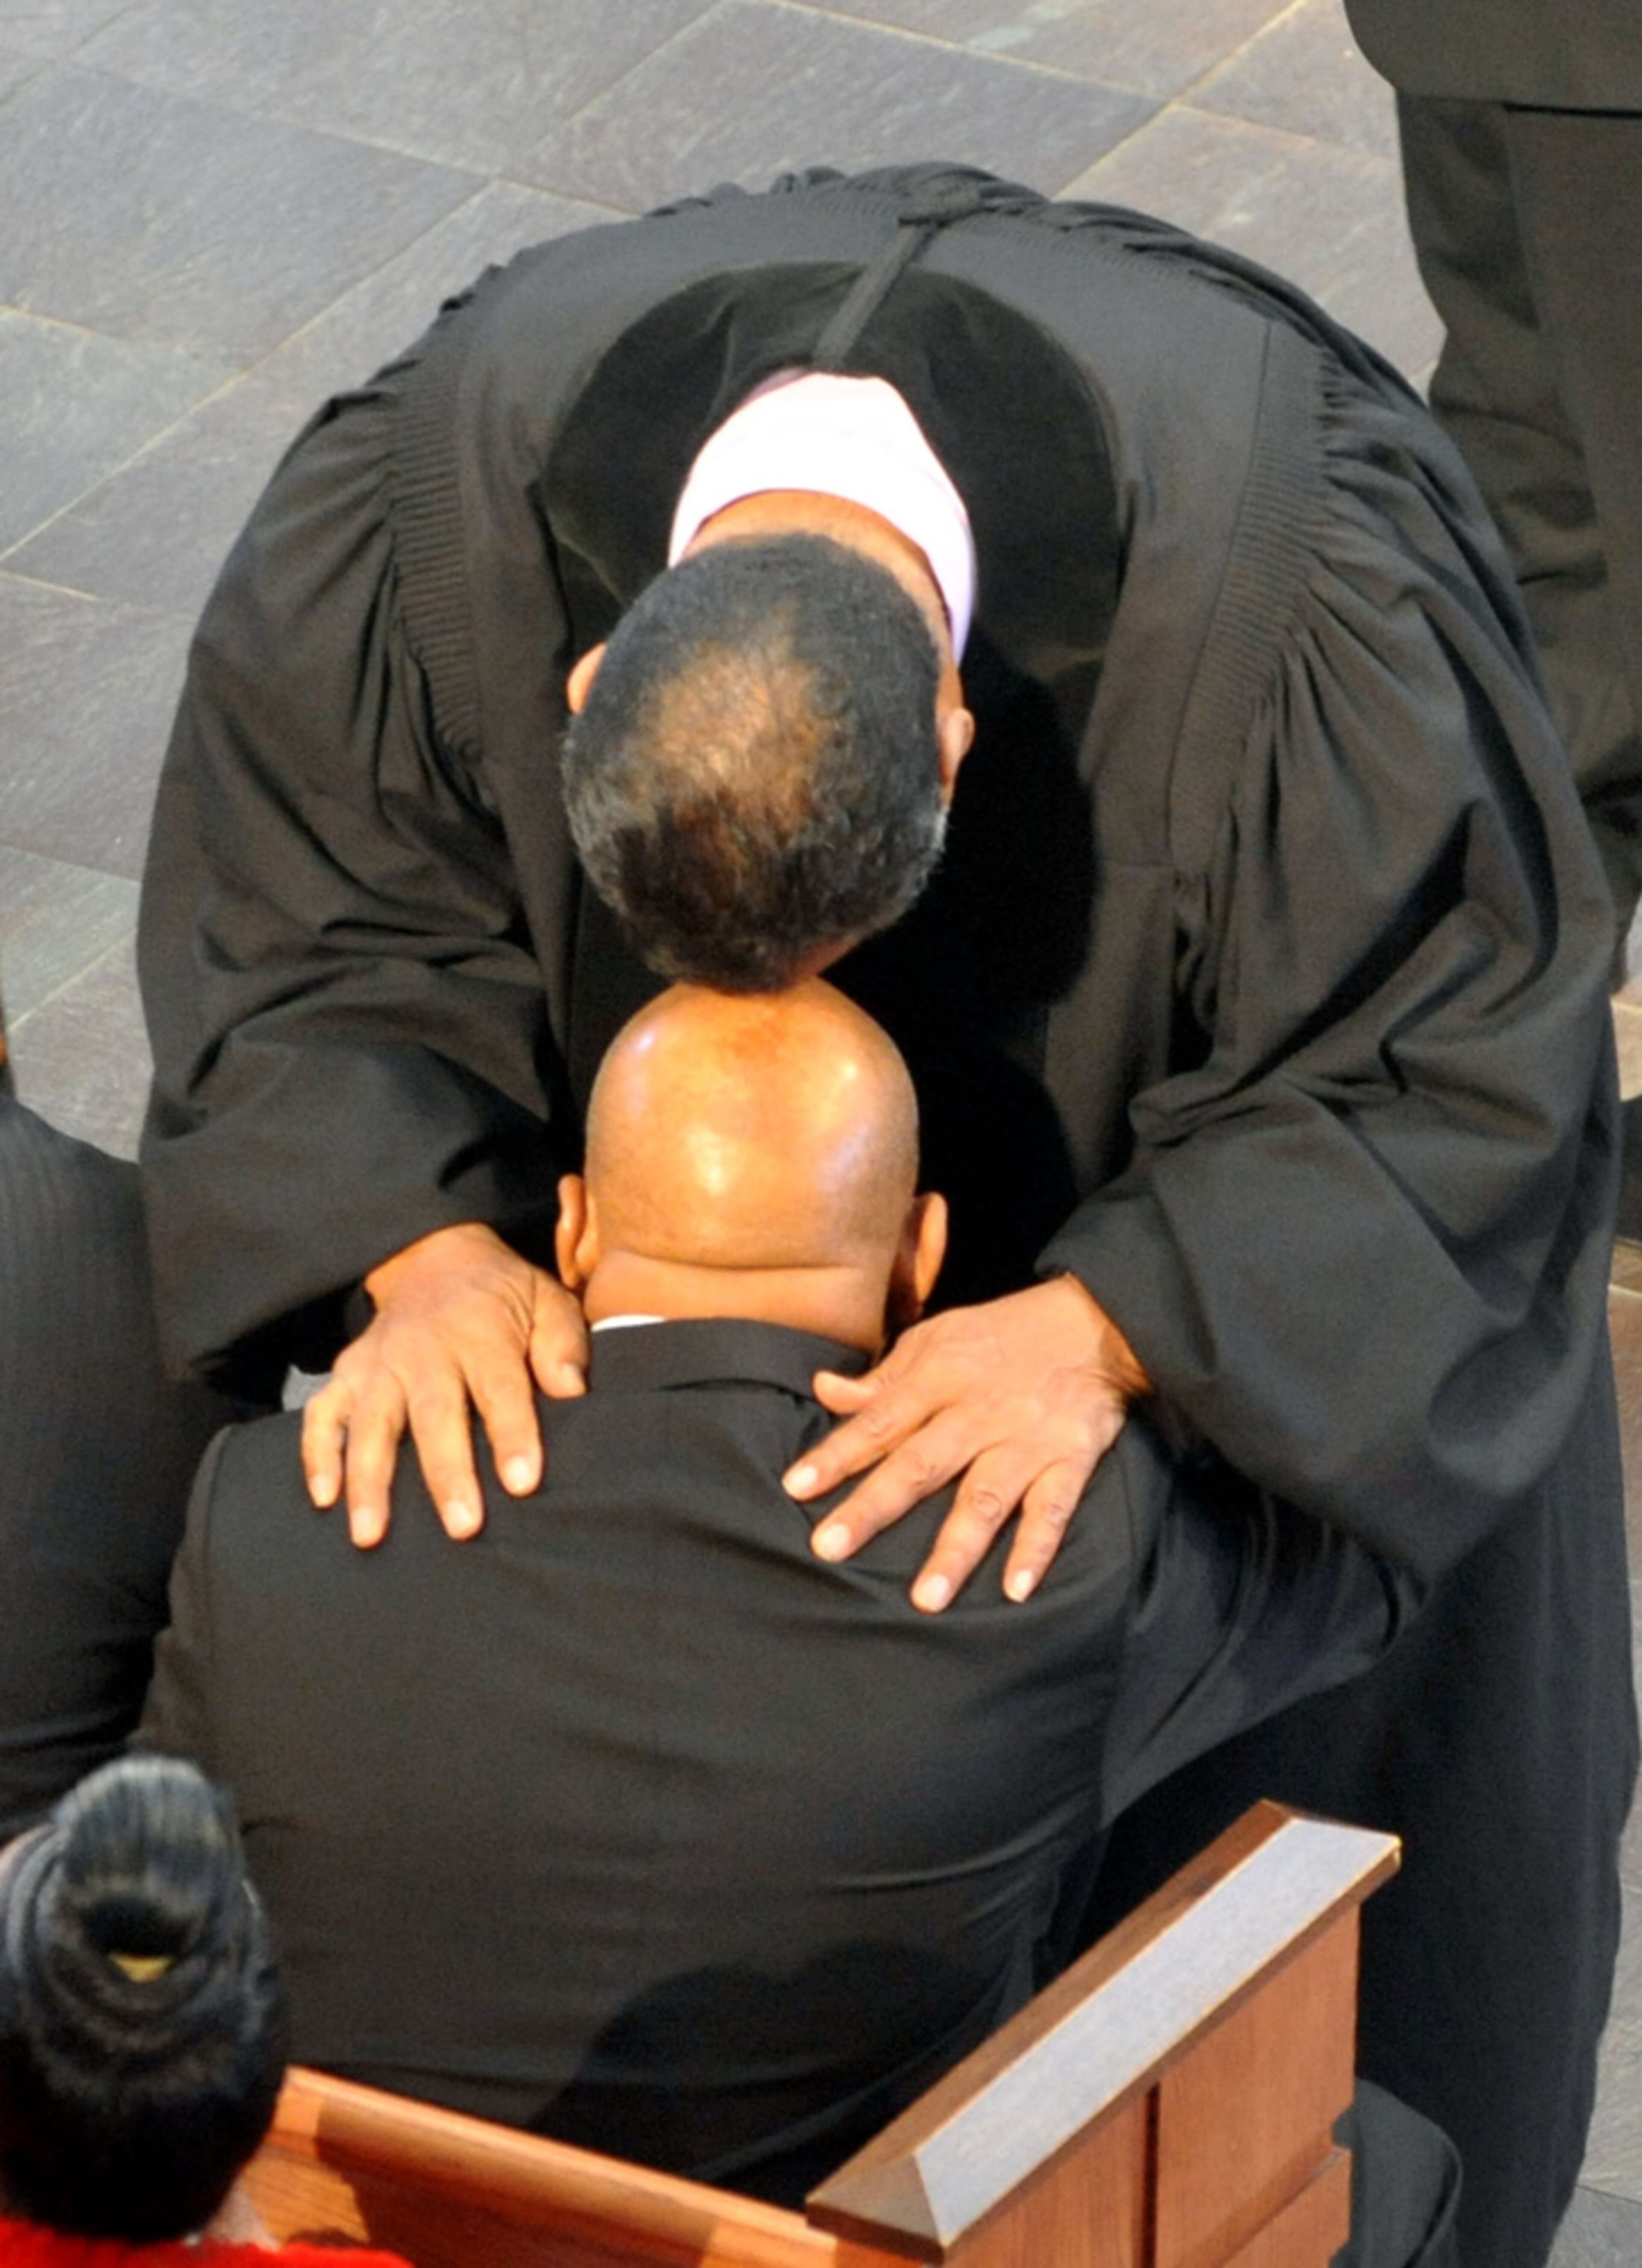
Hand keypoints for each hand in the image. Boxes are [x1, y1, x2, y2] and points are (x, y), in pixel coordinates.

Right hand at [301, 1222, 587, 1548]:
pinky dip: (318, 1455)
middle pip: (434, 1415)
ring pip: (369, 1423)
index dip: (512, 1435)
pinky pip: (322, 1415)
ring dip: (368, 1480)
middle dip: (445, 1473)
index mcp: (481, 1332)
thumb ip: (562, 1346)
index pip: (500, 1389)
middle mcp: (424, 1349)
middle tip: (462, 1528)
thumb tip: (572, 1392)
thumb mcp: (545, 1301)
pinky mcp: (347, 1374)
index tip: (522, 1483)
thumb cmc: (502, 1298)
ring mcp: (379, 1363)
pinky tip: (323, 1500)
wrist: (435, 1259)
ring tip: (371, 1535)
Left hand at [783, 1277, 1148, 1611]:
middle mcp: (979, 1411)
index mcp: (940, 1375)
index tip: (796, 1487)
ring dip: (955, 1549)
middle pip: (919, 1464)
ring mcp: (1026, 1439)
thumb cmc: (1004, 1333)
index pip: (879, 1419)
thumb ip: (884, 1376)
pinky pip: (1054, 1509)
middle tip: (829, 1549)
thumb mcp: (938, 1337)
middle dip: (874, 1507)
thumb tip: (824, 1390)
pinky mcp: (1072, 1458)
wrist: (1095, 1320)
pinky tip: (1016, 1592)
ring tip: (925, 1599)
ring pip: (984, 1499)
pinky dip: (1037, 1550)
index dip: (837, 1453)